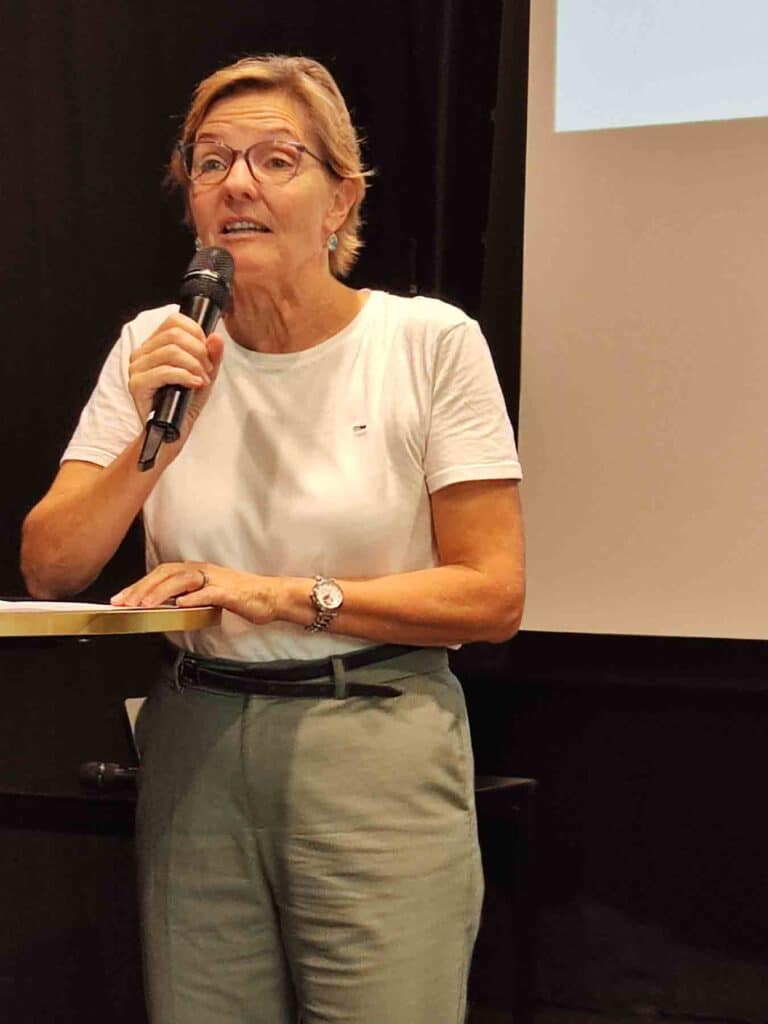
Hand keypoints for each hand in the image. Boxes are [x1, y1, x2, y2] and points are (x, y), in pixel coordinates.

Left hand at [110, 562, 284, 624]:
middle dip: (142, 588)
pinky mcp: (229, 591)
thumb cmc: (240, 597)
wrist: (270, 597)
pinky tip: (180, 605)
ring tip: (144, 605)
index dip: (139, 584)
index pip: (161, 574)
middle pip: (166, 574)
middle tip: (123, 602)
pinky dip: (193, 598)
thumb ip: (186, 597)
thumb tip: (164, 605)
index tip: (120, 598)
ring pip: (182, 581)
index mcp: (196, 571)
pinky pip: (208, 593)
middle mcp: (203, 570)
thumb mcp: (207, 596)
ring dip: (161, 592)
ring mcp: (216, 579)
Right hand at [128, 313, 224, 437]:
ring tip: (201, 379)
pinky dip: (186, 376)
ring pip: (171, 351)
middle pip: (175, 334)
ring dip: (194, 365)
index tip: (207, 352)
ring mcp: (137, 368)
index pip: (174, 321)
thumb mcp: (204, 374)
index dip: (196, 333)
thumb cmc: (184, 403)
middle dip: (199, 351)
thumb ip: (212, 355)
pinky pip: (165, 371)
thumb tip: (216, 337)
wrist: (173, 432)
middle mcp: (142, 353)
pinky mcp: (137, 384)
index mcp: (154, 346)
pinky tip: (195, 384)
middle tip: (206, 370)